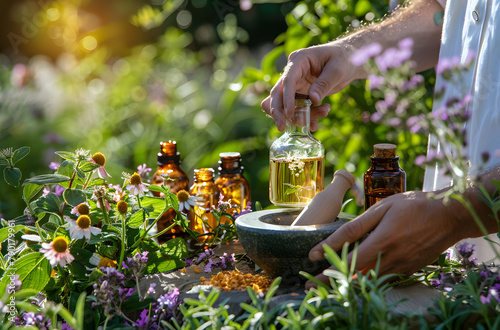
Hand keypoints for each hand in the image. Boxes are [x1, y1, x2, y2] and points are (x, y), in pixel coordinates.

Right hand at [261, 42, 359, 130]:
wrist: (349, 60)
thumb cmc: (343, 59)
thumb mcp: (337, 70)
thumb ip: (323, 84)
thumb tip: (313, 100)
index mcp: (299, 60)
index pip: (288, 80)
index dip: (287, 98)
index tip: (289, 114)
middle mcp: (292, 72)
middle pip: (278, 93)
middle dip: (279, 111)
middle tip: (282, 127)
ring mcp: (295, 84)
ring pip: (285, 104)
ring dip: (298, 115)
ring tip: (323, 113)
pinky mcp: (300, 94)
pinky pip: (296, 109)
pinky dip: (303, 118)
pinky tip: (315, 124)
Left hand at [305, 191, 462, 288]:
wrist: (450, 215)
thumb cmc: (414, 205)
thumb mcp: (382, 208)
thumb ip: (356, 226)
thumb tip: (331, 239)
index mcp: (382, 242)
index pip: (349, 262)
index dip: (328, 268)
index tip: (311, 270)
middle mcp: (392, 259)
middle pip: (357, 276)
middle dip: (333, 281)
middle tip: (312, 284)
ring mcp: (402, 267)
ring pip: (370, 279)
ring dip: (349, 281)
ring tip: (328, 279)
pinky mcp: (410, 269)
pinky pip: (384, 277)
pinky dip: (368, 277)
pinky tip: (358, 272)